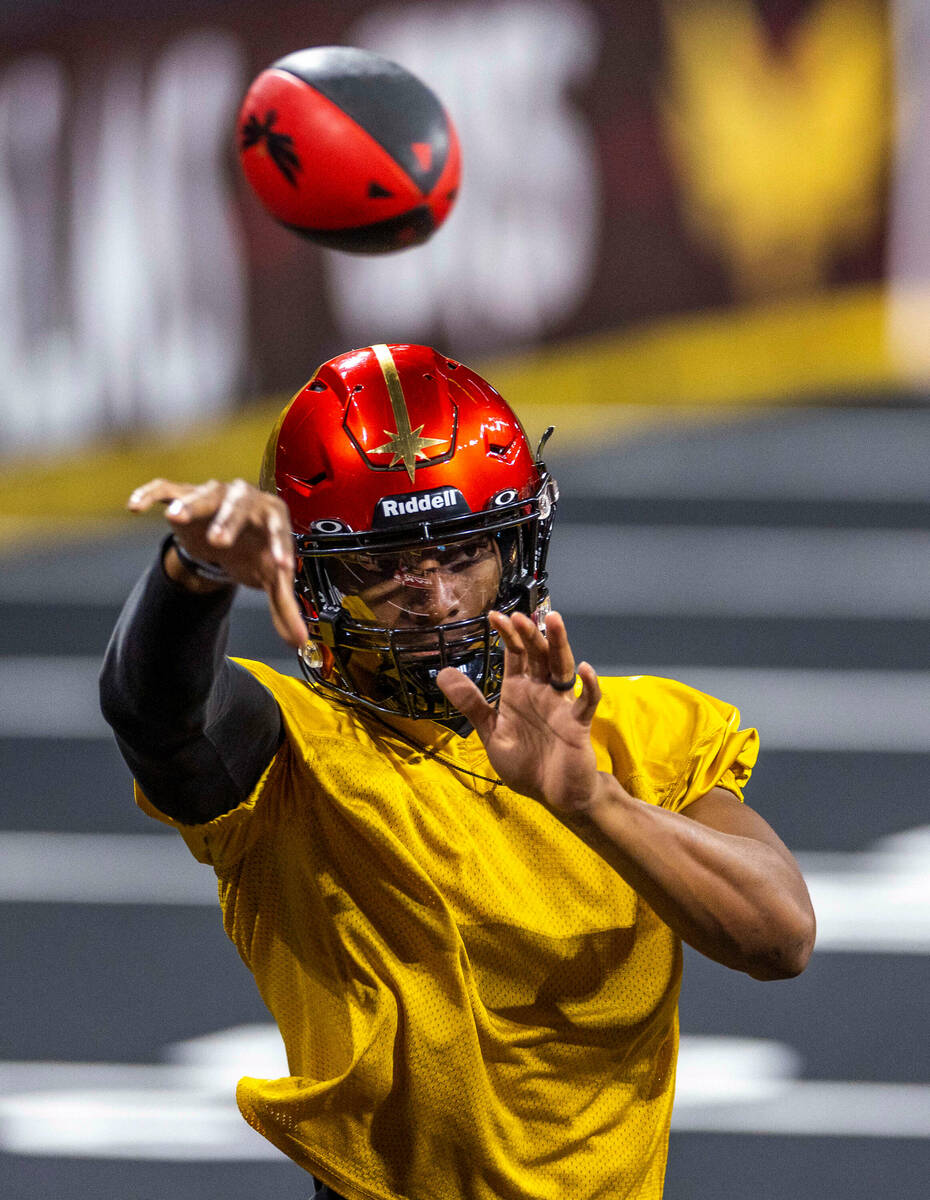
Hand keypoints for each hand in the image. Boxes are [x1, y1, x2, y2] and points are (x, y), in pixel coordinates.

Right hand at [127, 478, 306, 648]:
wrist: (230, 537)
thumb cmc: (255, 552)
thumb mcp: (271, 578)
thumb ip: (284, 608)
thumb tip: (299, 642)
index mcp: (271, 515)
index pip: (278, 527)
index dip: (278, 546)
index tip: (279, 567)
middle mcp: (244, 498)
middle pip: (238, 504)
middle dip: (228, 521)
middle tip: (218, 542)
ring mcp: (212, 495)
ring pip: (202, 495)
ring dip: (189, 505)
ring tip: (174, 518)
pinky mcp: (184, 496)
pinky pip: (165, 490)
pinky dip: (150, 495)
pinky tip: (135, 507)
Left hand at [436, 610, 602, 811]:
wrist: (551, 794)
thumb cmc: (525, 763)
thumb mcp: (492, 732)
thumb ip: (472, 704)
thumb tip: (443, 672)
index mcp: (519, 691)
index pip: (515, 655)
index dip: (507, 635)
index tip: (494, 616)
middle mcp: (541, 691)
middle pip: (538, 655)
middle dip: (529, 634)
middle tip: (520, 616)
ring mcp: (561, 705)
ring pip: (562, 667)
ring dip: (559, 644)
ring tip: (554, 621)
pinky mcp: (577, 724)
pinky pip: (586, 701)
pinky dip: (588, 685)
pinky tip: (584, 669)